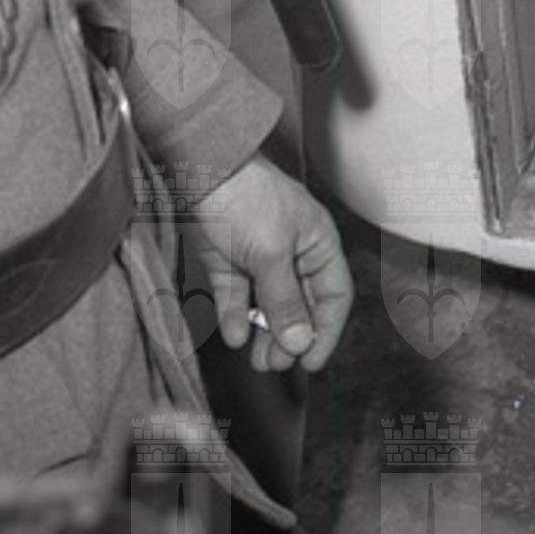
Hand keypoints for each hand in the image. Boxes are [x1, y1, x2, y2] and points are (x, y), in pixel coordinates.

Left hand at [181, 155, 353, 372]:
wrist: (200, 171)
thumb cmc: (248, 198)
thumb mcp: (272, 253)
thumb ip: (285, 300)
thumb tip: (300, 341)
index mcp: (318, 244)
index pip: (334, 295)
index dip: (326, 330)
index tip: (311, 362)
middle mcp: (294, 254)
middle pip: (301, 306)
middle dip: (290, 337)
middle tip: (275, 363)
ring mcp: (261, 259)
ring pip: (269, 307)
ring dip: (265, 334)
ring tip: (257, 360)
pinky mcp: (230, 262)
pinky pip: (238, 298)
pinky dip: (237, 318)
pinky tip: (235, 336)